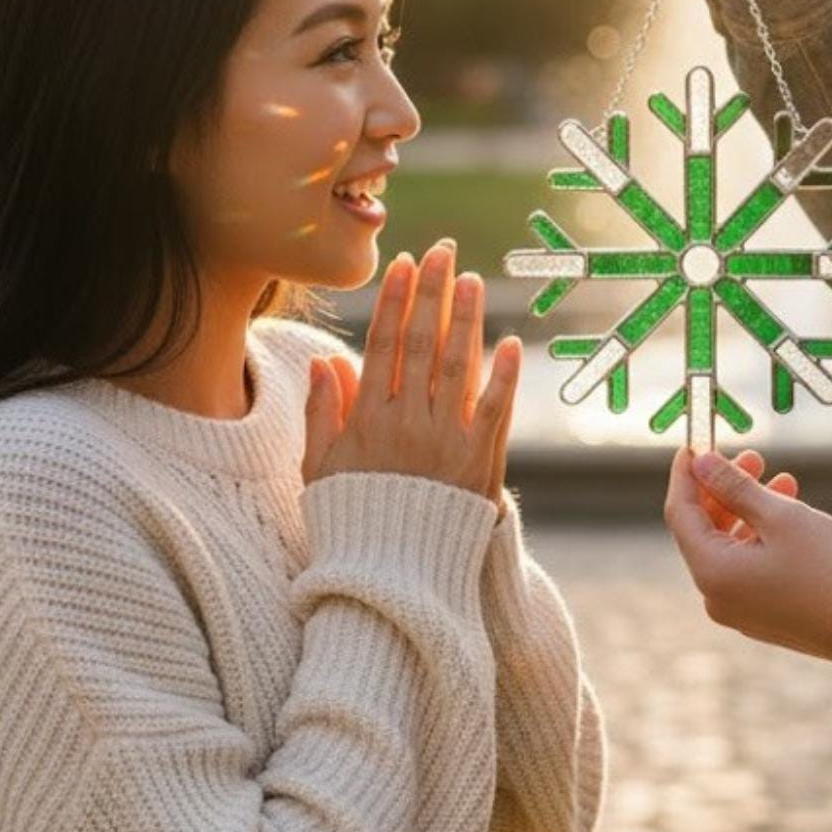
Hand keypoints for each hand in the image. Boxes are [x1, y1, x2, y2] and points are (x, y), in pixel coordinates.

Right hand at [302, 238, 520, 505]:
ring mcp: (446, 443)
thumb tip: (326, 360)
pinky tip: (511, 343)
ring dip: (466, 320)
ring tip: (472, 280)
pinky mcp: (480, 465)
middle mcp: (407, 424)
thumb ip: (322, 414)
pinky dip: (503, 376)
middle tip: (443, 251)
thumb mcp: (320, 471)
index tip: (405, 264)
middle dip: (433, 293)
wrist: (392, 580)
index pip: (382, 345)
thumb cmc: (353, 524)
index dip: (395, 301)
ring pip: (457, 367)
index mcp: (366, 421)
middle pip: (421, 344)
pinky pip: (494, 411)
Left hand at [663, 447, 831, 664]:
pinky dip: (761, 536)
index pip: (681, 513)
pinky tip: (789, 513)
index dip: (686, 475)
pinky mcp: (761, 614)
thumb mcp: (781, 516)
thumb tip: (701, 462)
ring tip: (783, 479)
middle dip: (725, 490)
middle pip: (704, 531)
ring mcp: (738, 609)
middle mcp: (716, 596)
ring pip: (730, 546)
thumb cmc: (829, 570)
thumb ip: (735, 487)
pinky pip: (748, 566)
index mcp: (713, 572)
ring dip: (749, 510)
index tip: (696, 443)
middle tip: (753, 456)